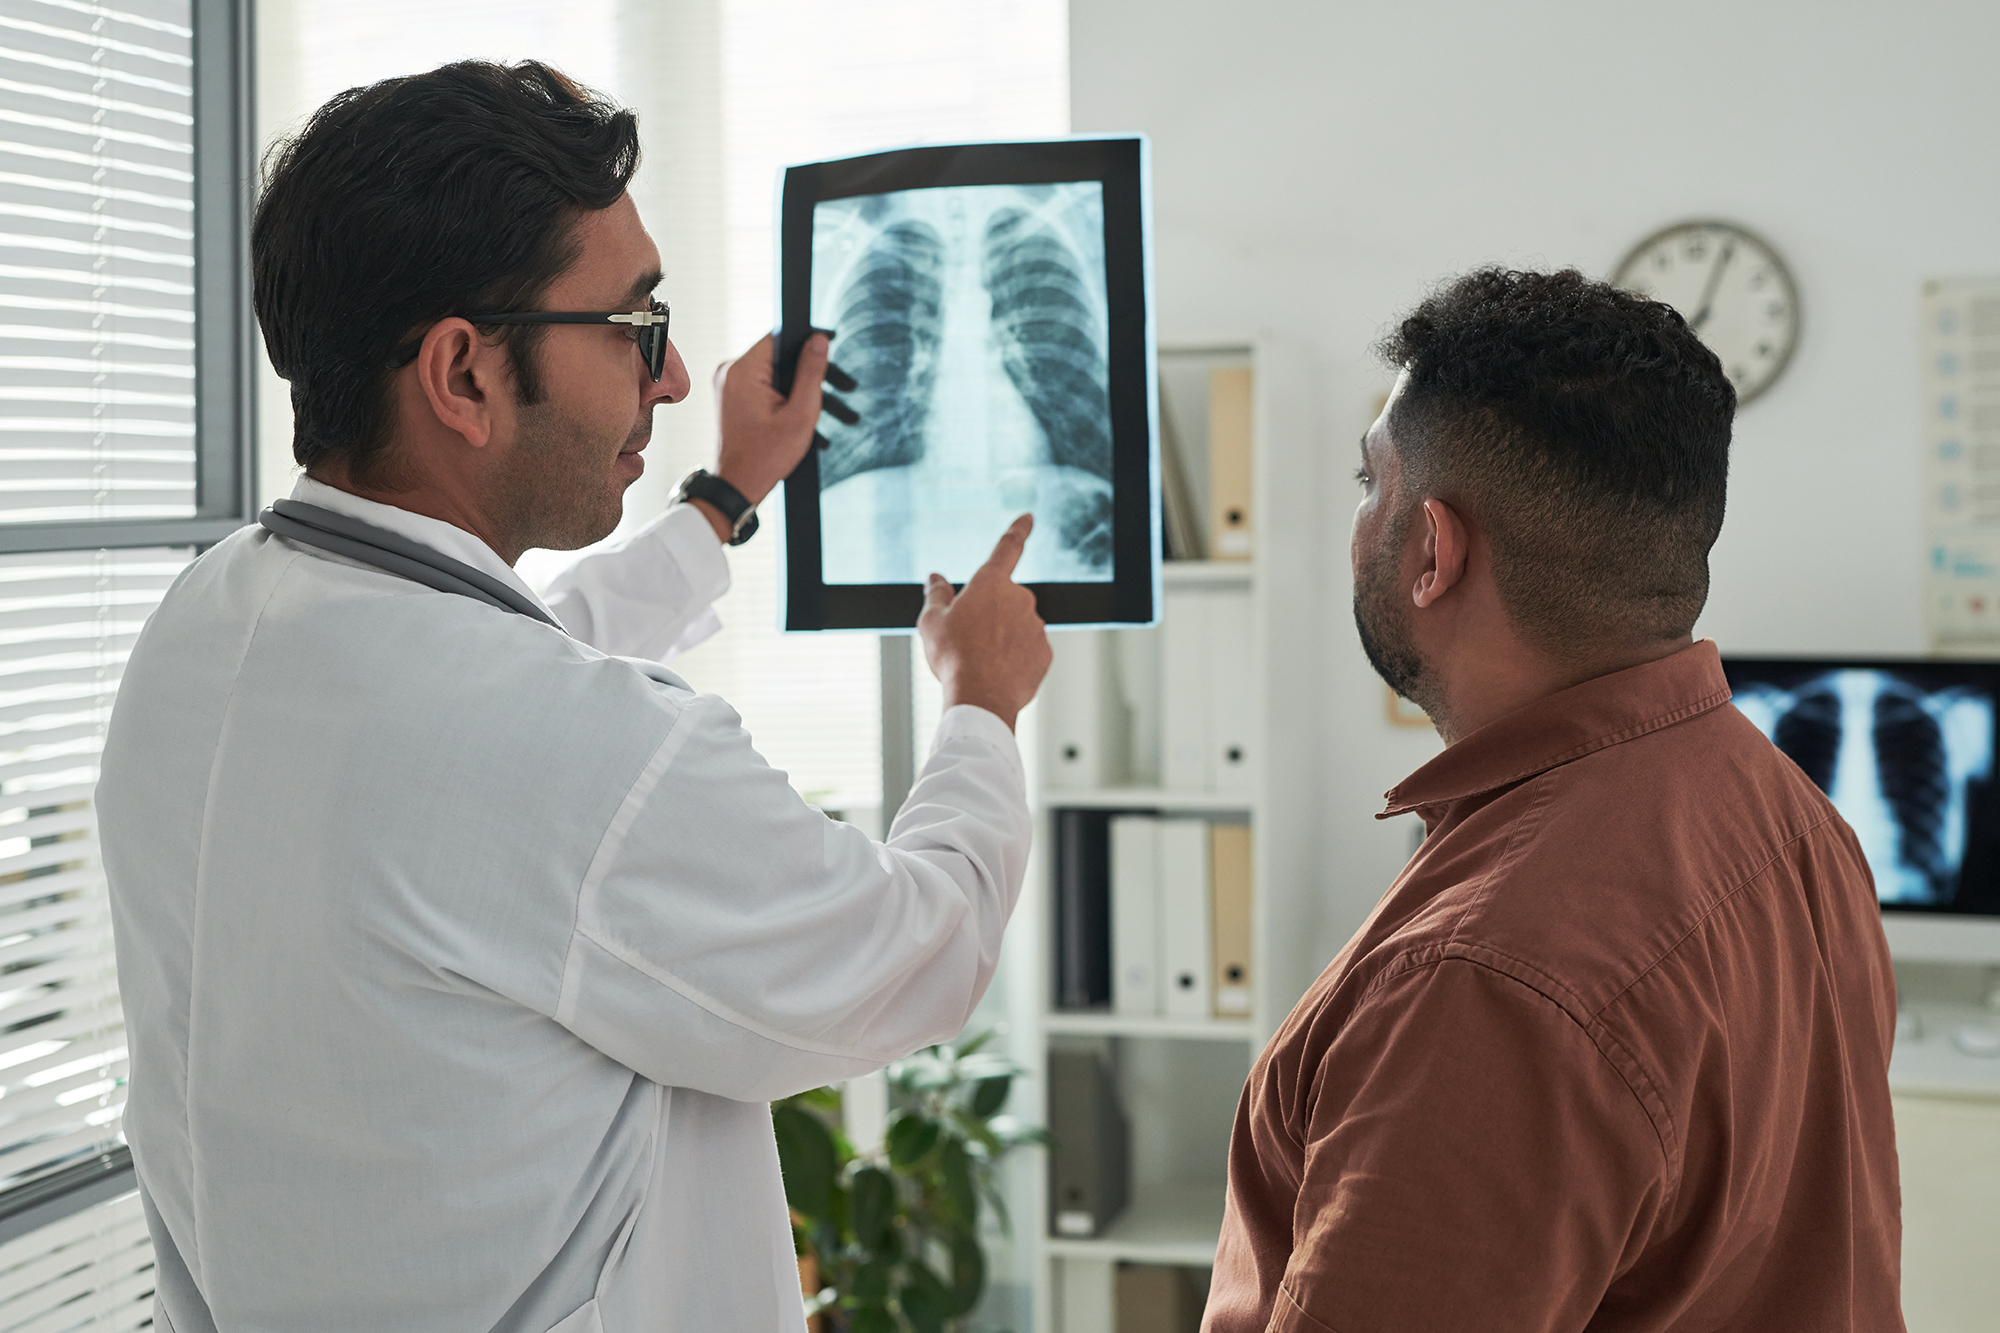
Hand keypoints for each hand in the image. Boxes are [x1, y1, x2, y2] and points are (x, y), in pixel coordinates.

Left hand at [701, 333, 830, 540]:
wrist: (737, 485)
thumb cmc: (766, 456)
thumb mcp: (800, 413)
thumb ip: (811, 373)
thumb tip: (819, 339)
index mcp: (744, 370)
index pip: (780, 337)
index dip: (808, 339)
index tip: (832, 342)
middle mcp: (730, 371)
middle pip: (780, 356)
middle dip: (811, 372)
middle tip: (846, 388)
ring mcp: (729, 384)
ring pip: (776, 373)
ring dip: (803, 389)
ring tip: (836, 412)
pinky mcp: (733, 396)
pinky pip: (765, 386)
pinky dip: (786, 397)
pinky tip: (807, 417)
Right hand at [917, 514, 1052, 730]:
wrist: (981, 697)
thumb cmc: (954, 657)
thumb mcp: (932, 623)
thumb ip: (936, 595)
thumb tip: (935, 578)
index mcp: (991, 583)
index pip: (1008, 547)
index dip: (1018, 529)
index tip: (1029, 517)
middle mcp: (1020, 598)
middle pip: (1004, 600)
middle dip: (990, 614)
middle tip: (969, 640)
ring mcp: (1036, 625)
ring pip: (1016, 626)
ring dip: (1002, 637)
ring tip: (981, 660)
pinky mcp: (1045, 652)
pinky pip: (1028, 649)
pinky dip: (1015, 658)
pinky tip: (998, 672)